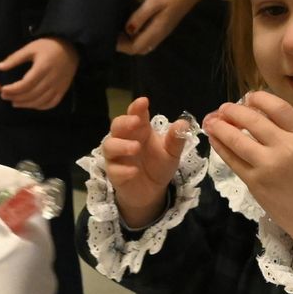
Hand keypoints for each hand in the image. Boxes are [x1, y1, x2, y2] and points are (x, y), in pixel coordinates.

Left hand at [0, 37, 78, 109]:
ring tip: (14, 102)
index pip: (26, 84)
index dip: (13, 90)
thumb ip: (14, 59)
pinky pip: (51, 103)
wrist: (70, 47)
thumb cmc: (48, 46)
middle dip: (16, 98)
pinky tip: (30, 104)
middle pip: (32, 94)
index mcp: (43, 67)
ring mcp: (59, 86)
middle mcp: (52, 79)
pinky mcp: (63, 90)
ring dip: (26, 104)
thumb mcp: (30, 48)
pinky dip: (40, 107)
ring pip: (41, 101)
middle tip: (5, 97)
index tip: (2, 90)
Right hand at [102, 95, 192, 228]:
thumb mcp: (172, 153)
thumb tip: (183, 123)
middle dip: (125, 122)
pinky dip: (123, 169)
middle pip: (117, 126)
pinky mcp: (114, 173)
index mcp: (140, 130)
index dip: (137, 108)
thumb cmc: (159, 166)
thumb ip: (175, 139)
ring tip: (136, 148)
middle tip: (136, 122)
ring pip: (109, 146)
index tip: (143, 102)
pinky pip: (114, 169)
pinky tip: (134, 171)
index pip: (135, 115)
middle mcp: (125, 139)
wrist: (152, 192)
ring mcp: (117, 157)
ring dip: (121, 145)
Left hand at [119, 0, 204, 54]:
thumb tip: (127, 30)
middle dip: (124, 46)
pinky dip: (137, 38)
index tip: (109, 36)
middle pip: (139, 49)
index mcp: (156, 31)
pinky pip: (148, 39)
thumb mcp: (153, 2)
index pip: (135, 47)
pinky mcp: (164, 26)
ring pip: (144, 45)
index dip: (121, 46)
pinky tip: (131, 27)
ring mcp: (162, 32)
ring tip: (119, 32)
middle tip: (112, 34)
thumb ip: (139, 17)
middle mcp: (159, 35)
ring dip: (131, 42)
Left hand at [202, 92, 292, 271]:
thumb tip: (256, 114)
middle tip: (223, 108)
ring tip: (211, 120)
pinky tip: (215, 139)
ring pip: (236, 140)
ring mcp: (267, 166)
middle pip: (252, 120)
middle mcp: (284, 149)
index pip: (278, 108)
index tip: (248, 97)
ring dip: (220, 127)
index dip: (260, 98)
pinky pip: (232, 160)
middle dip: (233, 110)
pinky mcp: (254, 183)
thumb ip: (287, 132)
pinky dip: (220, 147)